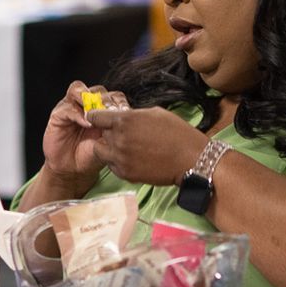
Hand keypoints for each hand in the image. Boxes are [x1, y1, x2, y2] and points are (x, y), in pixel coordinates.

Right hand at [41, 80, 124, 188]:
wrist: (72, 170)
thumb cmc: (91, 156)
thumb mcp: (108, 145)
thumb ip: (116, 131)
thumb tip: (129, 122)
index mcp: (102, 111)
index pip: (113, 96)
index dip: (119, 102)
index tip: (125, 114)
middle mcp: (86, 106)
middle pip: (98, 90)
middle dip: (106, 99)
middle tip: (111, 113)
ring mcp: (71, 108)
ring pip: (79, 89)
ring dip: (89, 99)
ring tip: (96, 116)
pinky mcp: (58, 115)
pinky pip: (68, 107)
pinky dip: (78, 114)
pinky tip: (86, 124)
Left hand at [88, 106, 207, 186]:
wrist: (190, 159)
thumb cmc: (177, 133)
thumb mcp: (155, 113)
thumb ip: (133, 114)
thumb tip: (121, 115)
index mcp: (125, 120)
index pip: (95, 117)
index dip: (97, 117)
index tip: (99, 119)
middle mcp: (119, 139)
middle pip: (101, 134)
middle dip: (109, 133)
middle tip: (123, 135)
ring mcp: (120, 158)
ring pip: (102, 152)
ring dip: (110, 149)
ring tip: (126, 149)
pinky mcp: (125, 174)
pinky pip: (112, 166)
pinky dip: (118, 163)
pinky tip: (133, 159)